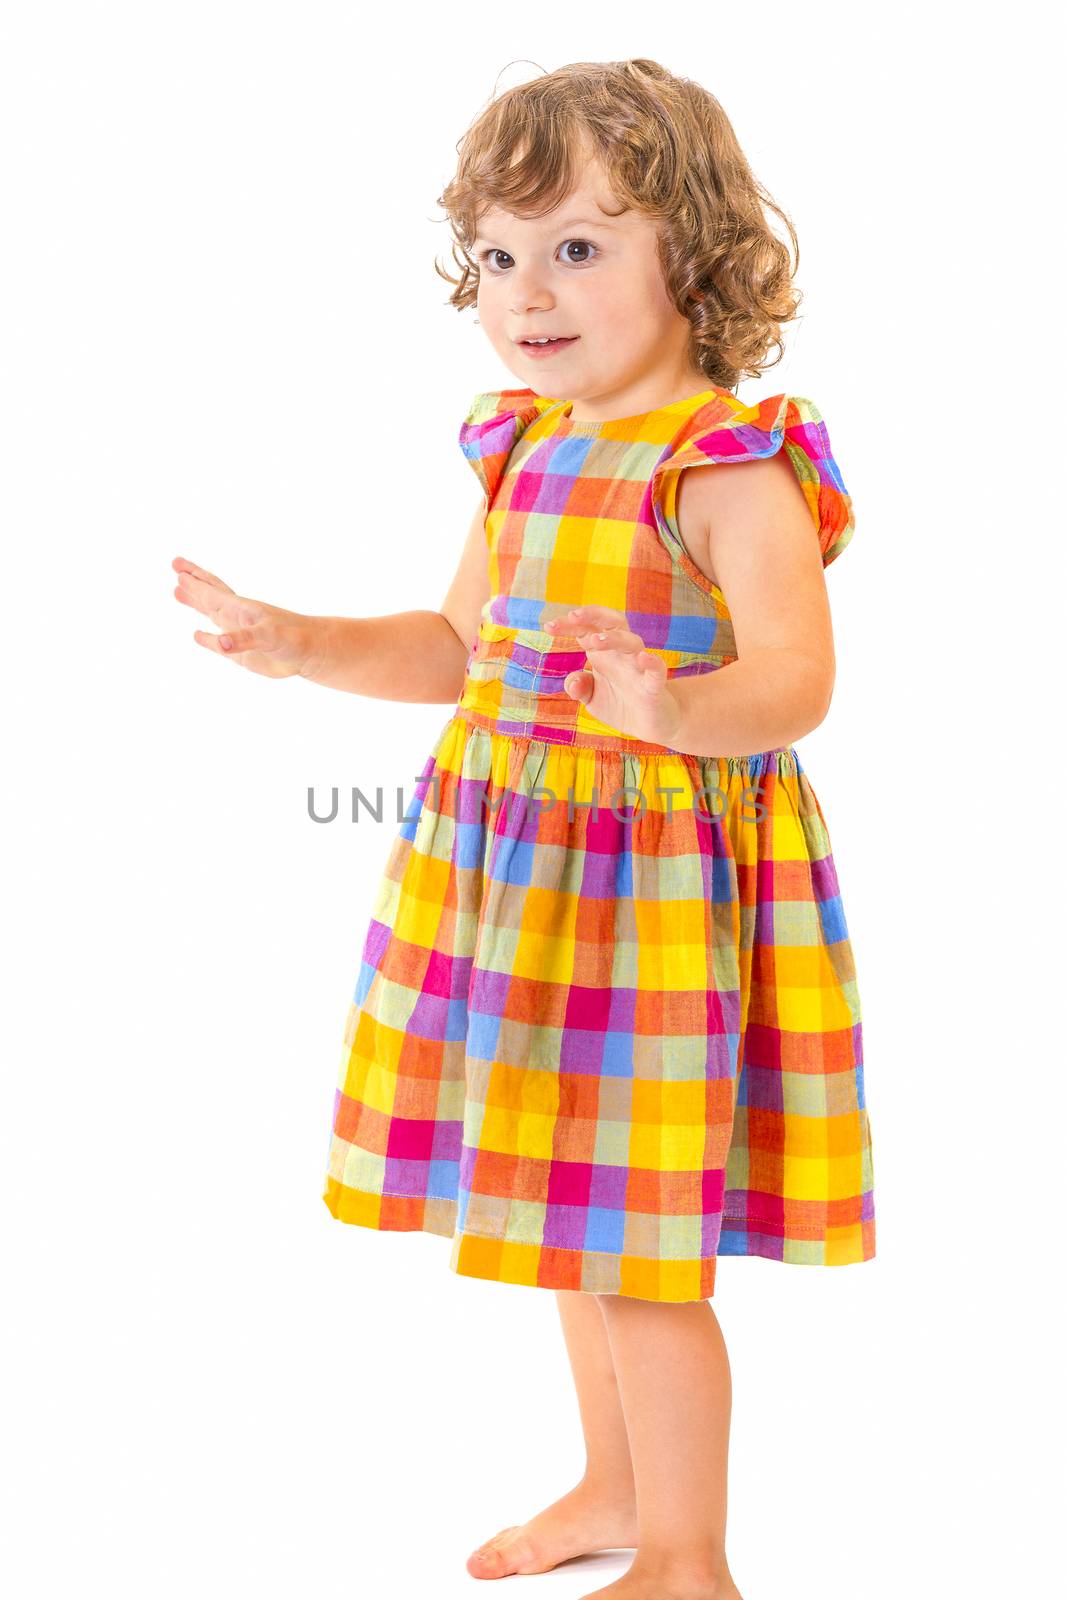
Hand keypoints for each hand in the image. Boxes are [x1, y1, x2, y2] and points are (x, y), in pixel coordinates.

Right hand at [172, 556, 324, 679]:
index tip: (178, 568)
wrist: (310, 652)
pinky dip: (206, 639)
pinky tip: (197, 634)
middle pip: (209, 594)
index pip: (212, 591)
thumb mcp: (268, 637)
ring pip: (211, 613)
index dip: (195, 581)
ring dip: (195, 602)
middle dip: (192, 582)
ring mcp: (238, 634)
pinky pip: (218, 644)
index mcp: (240, 610)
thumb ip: (243, 640)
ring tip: (177, 591)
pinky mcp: (242, 653)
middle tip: (175, 565)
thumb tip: (220, 643)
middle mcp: (236, 617)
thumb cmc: (293, 639)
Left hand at [543, 604, 682, 745]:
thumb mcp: (592, 698)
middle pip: (612, 622)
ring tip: (593, 642)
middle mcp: (621, 655)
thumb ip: (579, 687)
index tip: (548, 626)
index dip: (568, 625)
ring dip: (613, 638)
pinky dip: (652, 662)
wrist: (650, 725)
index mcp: (604, 654)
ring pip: (632, 642)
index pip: (586, 629)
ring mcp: (639, 668)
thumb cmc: (620, 704)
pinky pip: (657, 669)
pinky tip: (644, 658)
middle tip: (574, 615)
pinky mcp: (655, 685)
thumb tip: (573, 681)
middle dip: (594, 615)